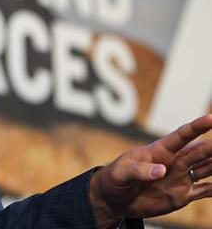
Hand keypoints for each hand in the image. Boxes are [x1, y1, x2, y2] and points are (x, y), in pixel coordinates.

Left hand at [90, 114, 211, 224]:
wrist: (115, 199)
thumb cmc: (115, 178)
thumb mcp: (121, 172)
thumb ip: (140, 170)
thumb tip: (161, 171)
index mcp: (158, 151)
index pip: (180, 137)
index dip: (195, 127)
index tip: (210, 119)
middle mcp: (174, 162)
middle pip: (199, 152)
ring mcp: (180, 178)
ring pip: (207, 169)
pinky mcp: (183, 195)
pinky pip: (206, 190)